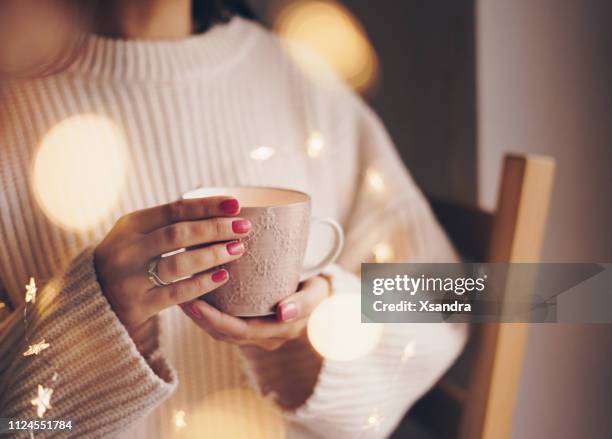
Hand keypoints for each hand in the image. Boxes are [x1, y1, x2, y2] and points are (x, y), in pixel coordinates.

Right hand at [94, 197, 251, 334]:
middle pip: (178, 234)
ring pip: (178, 264)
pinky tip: (223, 276)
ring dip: (212, 255)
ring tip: (238, 249)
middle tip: (244, 227)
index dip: (207, 205)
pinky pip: (175, 293)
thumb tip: (220, 208)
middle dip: (215, 228)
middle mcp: (127, 249)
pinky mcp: (137, 305)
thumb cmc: (128, 258)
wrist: (91, 298)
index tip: (236, 203)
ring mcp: (129, 279)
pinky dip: (202, 283)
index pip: (174, 209)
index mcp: (130, 225)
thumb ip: (168, 222)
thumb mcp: (137, 234)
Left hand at [180, 275, 330, 350]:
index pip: (239, 331)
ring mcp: (256, 333)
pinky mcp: (250, 324)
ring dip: (200, 316)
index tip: (194, 302)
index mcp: (277, 333)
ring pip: (221, 331)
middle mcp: (263, 338)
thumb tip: (284, 313)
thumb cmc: (318, 290)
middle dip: (199, 317)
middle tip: (179, 296)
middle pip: (224, 333)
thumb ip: (304, 303)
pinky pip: (225, 323)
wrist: (323, 296)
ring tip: (180, 295)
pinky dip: (208, 312)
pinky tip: (194, 296)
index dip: (214, 320)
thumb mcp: (316, 294)